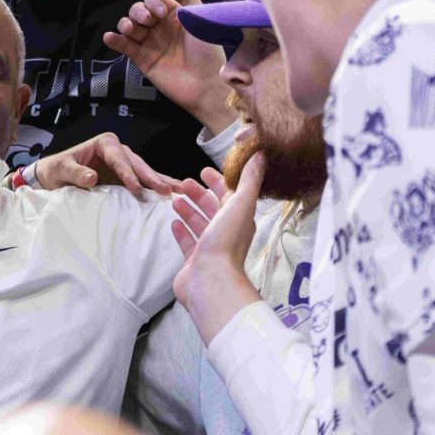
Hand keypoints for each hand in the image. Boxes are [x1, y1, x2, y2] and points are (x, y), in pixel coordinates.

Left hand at [33, 132, 180, 196]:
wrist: (53, 177)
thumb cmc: (56, 170)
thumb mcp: (60, 170)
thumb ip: (75, 173)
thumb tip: (91, 178)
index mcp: (104, 143)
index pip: (119, 158)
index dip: (128, 174)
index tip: (136, 188)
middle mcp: (117, 151)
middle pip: (137, 164)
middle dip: (152, 178)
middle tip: (167, 190)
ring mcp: (124, 164)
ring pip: (145, 172)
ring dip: (161, 182)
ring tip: (180, 191)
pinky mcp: (125, 178)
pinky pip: (143, 182)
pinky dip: (157, 187)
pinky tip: (173, 195)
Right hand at [103, 0, 234, 132]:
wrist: (205, 83)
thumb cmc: (207, 51)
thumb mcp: (201, 16)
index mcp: (174, 16)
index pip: (154, 0)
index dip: (153, 2)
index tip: (160, 12)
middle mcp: (160, 28)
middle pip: (138, 11)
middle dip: (139, 12)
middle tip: (148, 21)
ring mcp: (150, 44)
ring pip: (128, 26)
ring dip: (126, 23)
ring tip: (131, 29)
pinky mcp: (142, 60)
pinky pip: (124, 47)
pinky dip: (115, 40)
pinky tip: (109, 37)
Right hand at [171, 157, 264, 344]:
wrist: (211, 281)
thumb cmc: (225, 242)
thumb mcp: (240, 204)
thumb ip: (250, 179)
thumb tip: (262, 154)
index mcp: (238, 219)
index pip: (229, 195)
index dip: (218, 182)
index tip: (203, 171)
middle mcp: (225, 233)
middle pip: (211, 208)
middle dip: (199, 194)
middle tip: (183, 184)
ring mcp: (209, 248)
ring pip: (198, 223)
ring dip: (188, 210)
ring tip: (175, 200)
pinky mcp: (194, 261)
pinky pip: (187, 242)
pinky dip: (181, 231)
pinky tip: (173, 223)